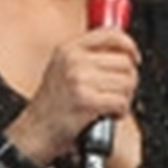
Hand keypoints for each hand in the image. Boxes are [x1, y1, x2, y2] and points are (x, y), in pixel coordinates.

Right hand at [8, 27, 140, 163]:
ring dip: (125, 97)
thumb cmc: (50, 106)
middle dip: (128, 80)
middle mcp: (73, 60)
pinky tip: (108, 114)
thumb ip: (86, 56)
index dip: (129, 45)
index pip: (111, 34)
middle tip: (118, 91)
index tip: (134, 57)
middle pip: (124, 62)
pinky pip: (121, 101)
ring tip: (111, 104)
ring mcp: (79, 80)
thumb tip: (121, 52)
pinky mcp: (86, 101)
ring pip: (127, 82)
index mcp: (68, 49)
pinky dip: (121, 112)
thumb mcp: (61, 69)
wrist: (34, 133)